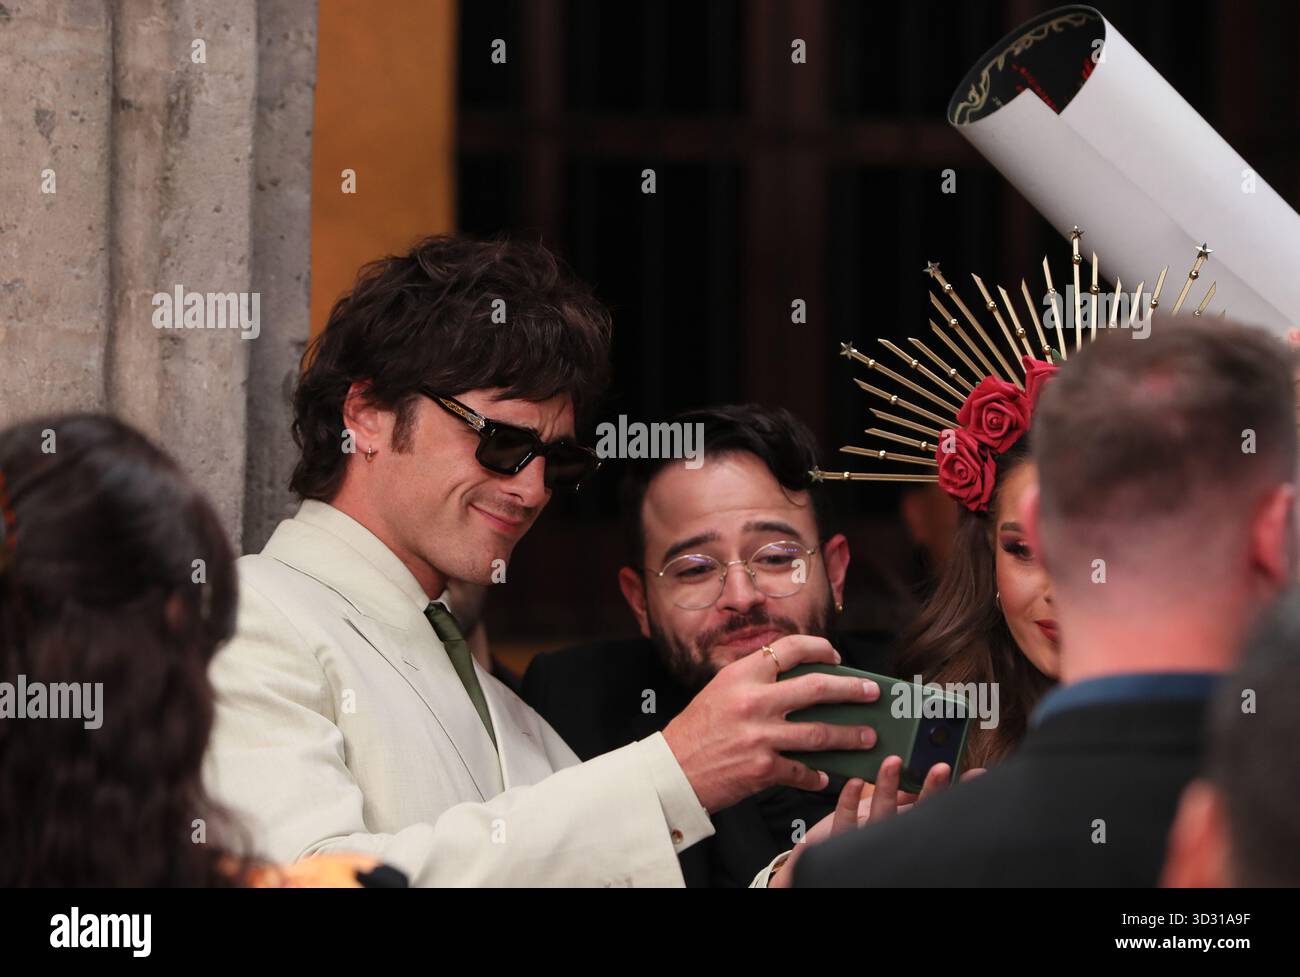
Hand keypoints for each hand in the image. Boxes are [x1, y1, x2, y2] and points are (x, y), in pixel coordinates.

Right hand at [662, 635, 879, 813]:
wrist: (671, 771)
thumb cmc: (695, 730)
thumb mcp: (720, 691)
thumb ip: (755, 682)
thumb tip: (800, 682)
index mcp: (742, 675)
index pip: (789, 648)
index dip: (819, 648)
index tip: (835, 655)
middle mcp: (754, 701)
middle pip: (818, 688)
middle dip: (852, 689)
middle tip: (871, 692)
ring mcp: (761, 736)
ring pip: (820, 733)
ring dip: (850, 735)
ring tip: (868, 736)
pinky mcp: (764, 768)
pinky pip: (803, 771)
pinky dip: (816, 775)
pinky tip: (825, 775)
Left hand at [767, 759, 985, 886]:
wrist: (838, 878)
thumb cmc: (871, 854)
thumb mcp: (897, 828)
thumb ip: (912, 807)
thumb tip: (935, 782)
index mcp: (909, 836)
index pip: (936, 812)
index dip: (954, 793)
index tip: (975, 775)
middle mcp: (892, 842)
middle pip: (917, 815)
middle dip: (931, 791)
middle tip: (942, 768)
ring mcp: (867, 844)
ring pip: (881, 815)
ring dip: (887, 786)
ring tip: (894, 762)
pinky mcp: (840, 847)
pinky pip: (845, 822)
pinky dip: (850, 801)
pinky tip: (855, 783)